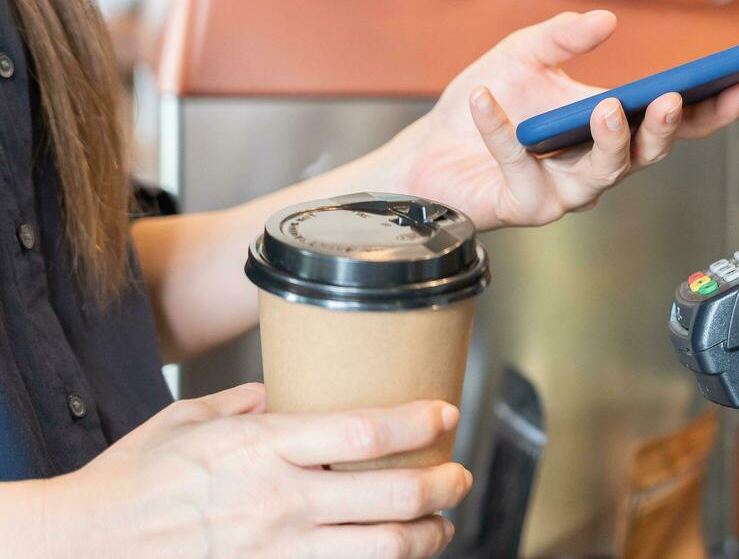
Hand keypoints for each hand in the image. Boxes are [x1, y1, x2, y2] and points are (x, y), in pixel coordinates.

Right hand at [53, 384, 470, 557]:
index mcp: (264, 446)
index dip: (420, 421)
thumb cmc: (133, 480)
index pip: (367, 430)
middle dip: (444, 484)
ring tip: (442, 523)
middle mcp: (280, 500)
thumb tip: (289, 390)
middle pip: (395, 495)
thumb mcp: (190, 418)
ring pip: (383, 549)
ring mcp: (277, 551)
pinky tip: (392, 555)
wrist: (84, 546)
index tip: (447, 412)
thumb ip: (248, 401)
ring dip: (427, 535)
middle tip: (459, 474)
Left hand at [391, 10, 738, 229]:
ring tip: (605, 107)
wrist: (430, 149)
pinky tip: (485, 100)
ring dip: (609, 142)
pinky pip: (518, 168)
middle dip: (664, 129)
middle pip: (647, 155)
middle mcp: (597, 166)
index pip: (673, 124)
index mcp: (611, 129)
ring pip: (601, 176)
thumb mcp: (523, 54)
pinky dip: (501, 132)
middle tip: (671, 99)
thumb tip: (605, 20)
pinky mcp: (523, 205)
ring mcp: (564, 191)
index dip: (711, 110)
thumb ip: (562, 36)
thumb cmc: (488, 102)